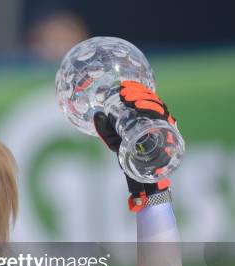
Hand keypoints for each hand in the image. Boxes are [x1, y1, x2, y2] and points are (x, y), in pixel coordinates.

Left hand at [93, 81, 172, 211]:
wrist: (140, 177)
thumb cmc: (129, 156)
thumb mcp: (113, 141)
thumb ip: (105, 130)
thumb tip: (96, 115)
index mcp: (146, 117)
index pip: (145, 97)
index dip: (136, 89)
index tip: (123, 87)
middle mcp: (157, 119)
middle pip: (152, 99)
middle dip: (138, 93)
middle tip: (125, 94)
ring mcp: (165, 127)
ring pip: (159, 107)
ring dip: (145, 100)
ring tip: (131, 100)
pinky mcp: (170, 135)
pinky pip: (166, 119)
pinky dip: (155, 112)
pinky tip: (144, 109)